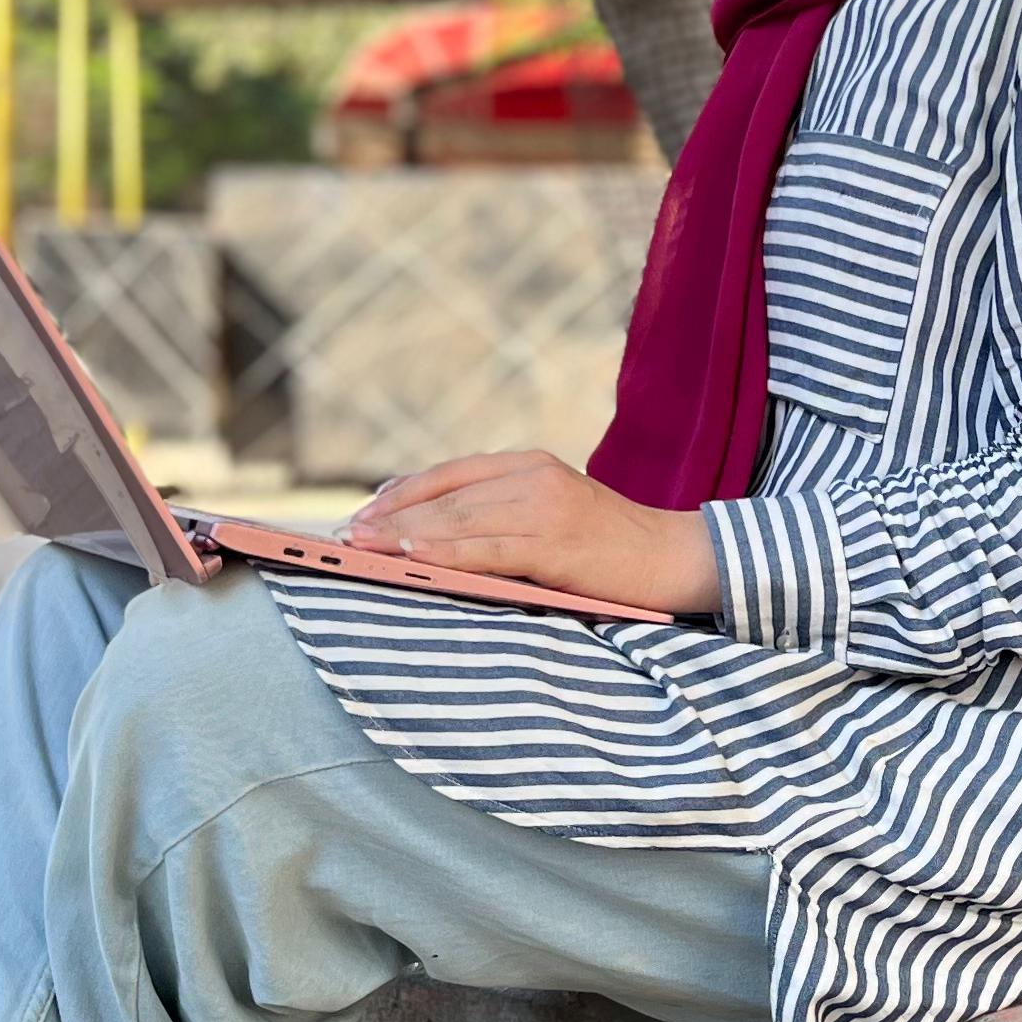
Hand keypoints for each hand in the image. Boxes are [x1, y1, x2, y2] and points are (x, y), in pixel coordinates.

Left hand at [346, 449, 718, 616]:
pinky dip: (444, 553)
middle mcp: (533, 475)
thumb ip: (502, 512)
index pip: (450, 474)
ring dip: (403, 534)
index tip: (361, 514)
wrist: (676, 558)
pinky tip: (411, 557)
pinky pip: (487, 548)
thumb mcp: (553, 512)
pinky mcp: (554, 542)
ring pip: (458, 519)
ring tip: (361, 547)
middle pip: (445, 494)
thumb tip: (431, 531)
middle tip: (345, 536)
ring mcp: (544, 506)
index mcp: (529, 464)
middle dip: (389, 515)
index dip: (401, 494)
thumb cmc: (610, 547)